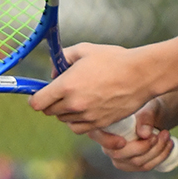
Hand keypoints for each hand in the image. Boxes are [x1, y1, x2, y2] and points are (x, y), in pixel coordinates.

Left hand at [28, 42, 151, 133]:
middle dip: (51, 102)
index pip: (38, 102)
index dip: (36, 98)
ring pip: (64, 119)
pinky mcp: (99, 123)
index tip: (40, 94)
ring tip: (76, 98)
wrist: (141, 75)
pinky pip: (78, 128)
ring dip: (64, 111)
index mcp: (67, 85)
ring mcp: (87, 116)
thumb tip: (54, 70)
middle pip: (49, 112)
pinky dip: (77, 121)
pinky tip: (83, 110)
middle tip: (61, 91)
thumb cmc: (114, 59)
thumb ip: (64, 57)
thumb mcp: (85, 50)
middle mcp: (74, 103)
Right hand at [91, 100, 177, 171]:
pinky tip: (169, 145)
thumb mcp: (147, 109)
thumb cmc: (145, 109)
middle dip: (144, 147)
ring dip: (156, 151)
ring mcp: (119, 160)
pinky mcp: (132, 166)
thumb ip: (145, 118)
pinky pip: (146, 167)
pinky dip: (161, 157)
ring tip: (167, 135)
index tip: (123, 141)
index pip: (96, 136)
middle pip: (120, 155)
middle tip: (159, 134)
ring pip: (137, 162)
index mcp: (102, 129)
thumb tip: (144, 134)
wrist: (154, 119)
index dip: (108, 141)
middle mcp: (107, 147)